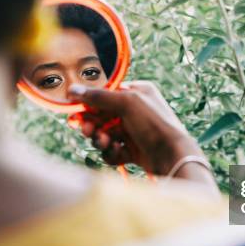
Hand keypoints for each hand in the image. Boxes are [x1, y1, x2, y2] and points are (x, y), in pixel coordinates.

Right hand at [67, 81, 215, 186]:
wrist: (173, 156)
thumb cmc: (154, 124)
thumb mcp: (126, 103)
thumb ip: (98, 96)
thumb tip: (72, 89)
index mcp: (137, 93)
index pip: (106, 96)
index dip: (90, 105)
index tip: (76, 113)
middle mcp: (136, 111)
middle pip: (103, 117)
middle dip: (93, 125)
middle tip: (87, 131)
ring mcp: (135, 132)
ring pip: (106, 135)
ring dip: (101, 139)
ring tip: (106, 143)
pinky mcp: (134, 151)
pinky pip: (113, 151)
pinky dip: (112, 153)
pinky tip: (117, 152)